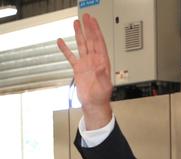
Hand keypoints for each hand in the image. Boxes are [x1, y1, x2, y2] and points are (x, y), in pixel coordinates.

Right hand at [57, 13, 112, 128]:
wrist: (94, 104)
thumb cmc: (101, 97)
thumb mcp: (104, 87)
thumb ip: (102, 76)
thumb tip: (101, 66)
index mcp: (102, 62)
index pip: (99, 43)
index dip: (96, 32)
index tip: (93, 22)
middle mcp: (94, 61)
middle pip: (91, 40)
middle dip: (89, 28)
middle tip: (86, 17)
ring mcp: (86, 64)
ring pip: (82, 45)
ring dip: (79, 34)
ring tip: (76, 23)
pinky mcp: (78, 69)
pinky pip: (71, 56)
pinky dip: (66, 49)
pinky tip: (61, 41)